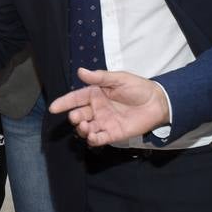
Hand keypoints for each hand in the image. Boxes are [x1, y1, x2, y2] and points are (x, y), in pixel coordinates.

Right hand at [47, 68, 170, 145]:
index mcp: (96, 94)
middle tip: (76, 118)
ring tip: (84, 127)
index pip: (76, 98)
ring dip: (82, 129)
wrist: (157, 103)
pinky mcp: (112, 134)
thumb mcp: (119, 78)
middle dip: (74, 117)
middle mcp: (97, 109)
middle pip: (79, 114)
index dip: (64, 103)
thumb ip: (100, 77)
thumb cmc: (138, 88)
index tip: (53, 108)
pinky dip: (93, 139)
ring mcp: (104, 122)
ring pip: (86, 128)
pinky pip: (99, 138)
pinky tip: (93, 137)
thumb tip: (81, 71)